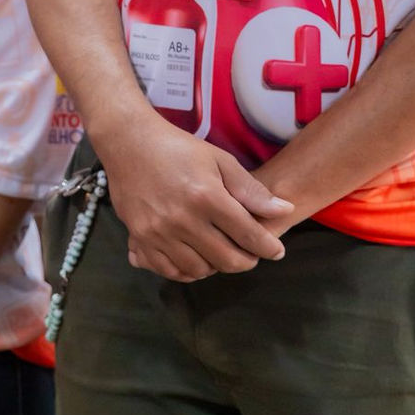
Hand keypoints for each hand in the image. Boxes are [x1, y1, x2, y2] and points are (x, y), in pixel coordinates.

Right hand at [99, 117, 293, 281]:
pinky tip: (197, 259)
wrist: (130, 144)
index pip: (247, 235)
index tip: (276, 251)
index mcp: (207, 197)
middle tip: (251, 255)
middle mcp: (183, 219)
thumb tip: (284, 210)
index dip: (267, 247)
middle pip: (226, 259)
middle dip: (246, 261)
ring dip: (217, 267)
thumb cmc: (179, 148)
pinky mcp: (141, 239)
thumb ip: (251, 190)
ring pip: (199, 270)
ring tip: (223, 253)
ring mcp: (159, 232)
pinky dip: (188, 271)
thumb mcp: (220, 160)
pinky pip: (169, 270)